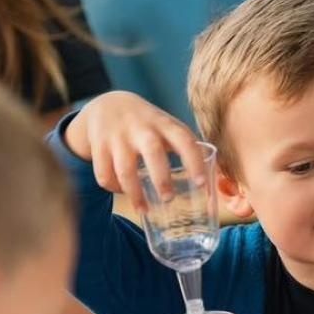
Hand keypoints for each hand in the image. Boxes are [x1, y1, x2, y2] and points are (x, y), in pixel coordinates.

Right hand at [62, 91, 210, 217]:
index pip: (184, 140)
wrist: (107, 104)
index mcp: (165, 124)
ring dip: (134, 193)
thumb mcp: (167, 127)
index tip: (201, 185)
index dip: (194, 162)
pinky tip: (122, 192)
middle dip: (162, 178)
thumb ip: (187, 147)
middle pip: (153, 152)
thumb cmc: (148, 125)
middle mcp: (141, 128)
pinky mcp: (98, 145)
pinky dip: (113, 187)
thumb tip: (215, 180)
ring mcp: (118, 136)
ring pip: (124, 168)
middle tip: (170, 198)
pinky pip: (104, 173)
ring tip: (144, 210)